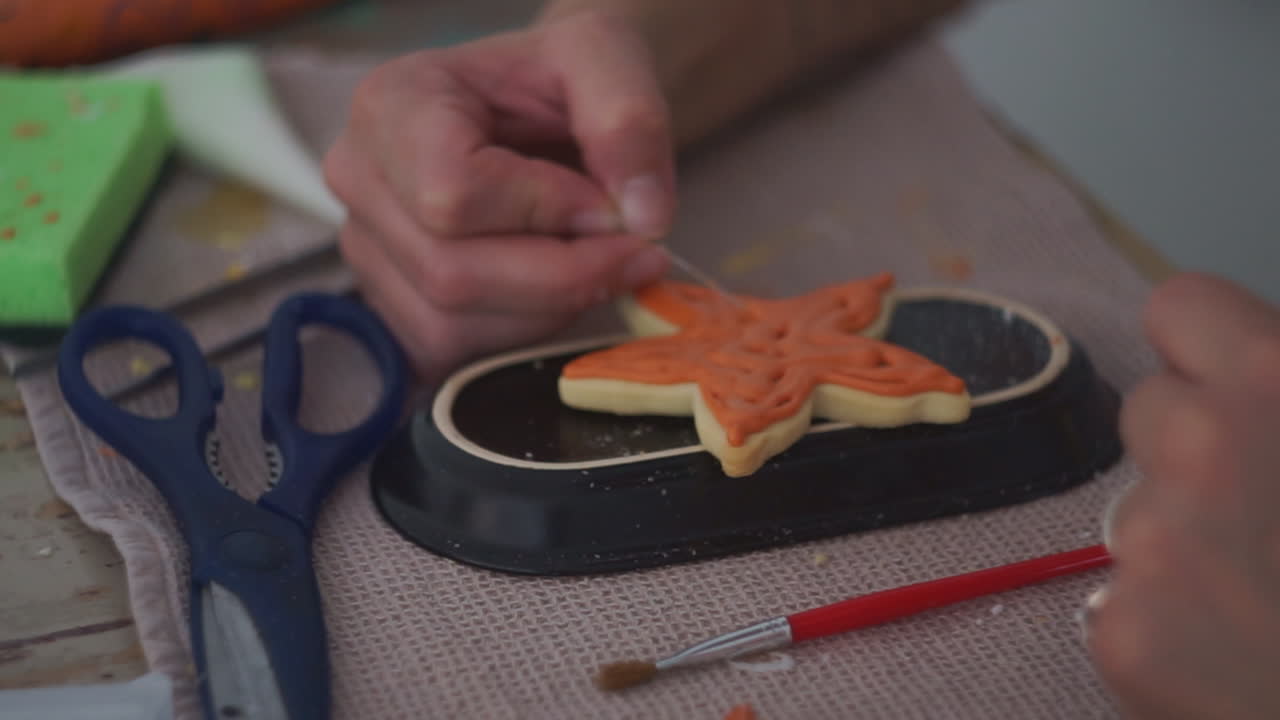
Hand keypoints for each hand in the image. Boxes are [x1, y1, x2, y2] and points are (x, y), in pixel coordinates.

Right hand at [323, 11, 674, 381]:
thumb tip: (642, 216)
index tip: (610, 205)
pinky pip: (451, 352)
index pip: (451, 193)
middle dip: (562, 277)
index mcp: (392, 104)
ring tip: (594, 261)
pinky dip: (521, 333)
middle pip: (451, 273)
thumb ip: (629, 121)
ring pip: (451, 324)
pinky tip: (553, 288)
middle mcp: (359, 178)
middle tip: (634, 251)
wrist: (537, 101)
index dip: (545, 214)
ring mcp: (365, 247)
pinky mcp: (389, 303)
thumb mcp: (606, 58)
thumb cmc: (557, 77)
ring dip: (547, 310)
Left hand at [1089, 273, 1279, 718]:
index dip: (1207, 352)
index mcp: (1279, 380)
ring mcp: (1155, 540)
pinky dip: (1170, 621)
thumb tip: (1263, 370)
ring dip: (1185, 535)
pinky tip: (1237, 649)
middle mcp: (1203, 444)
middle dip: (1194, 448)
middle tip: (1266, 507)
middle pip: (1150, 410)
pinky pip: (1126, 597)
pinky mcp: (1124, 628)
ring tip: (1265, 588)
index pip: (1181, 309)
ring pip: (1138, 508)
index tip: (1233, 391)